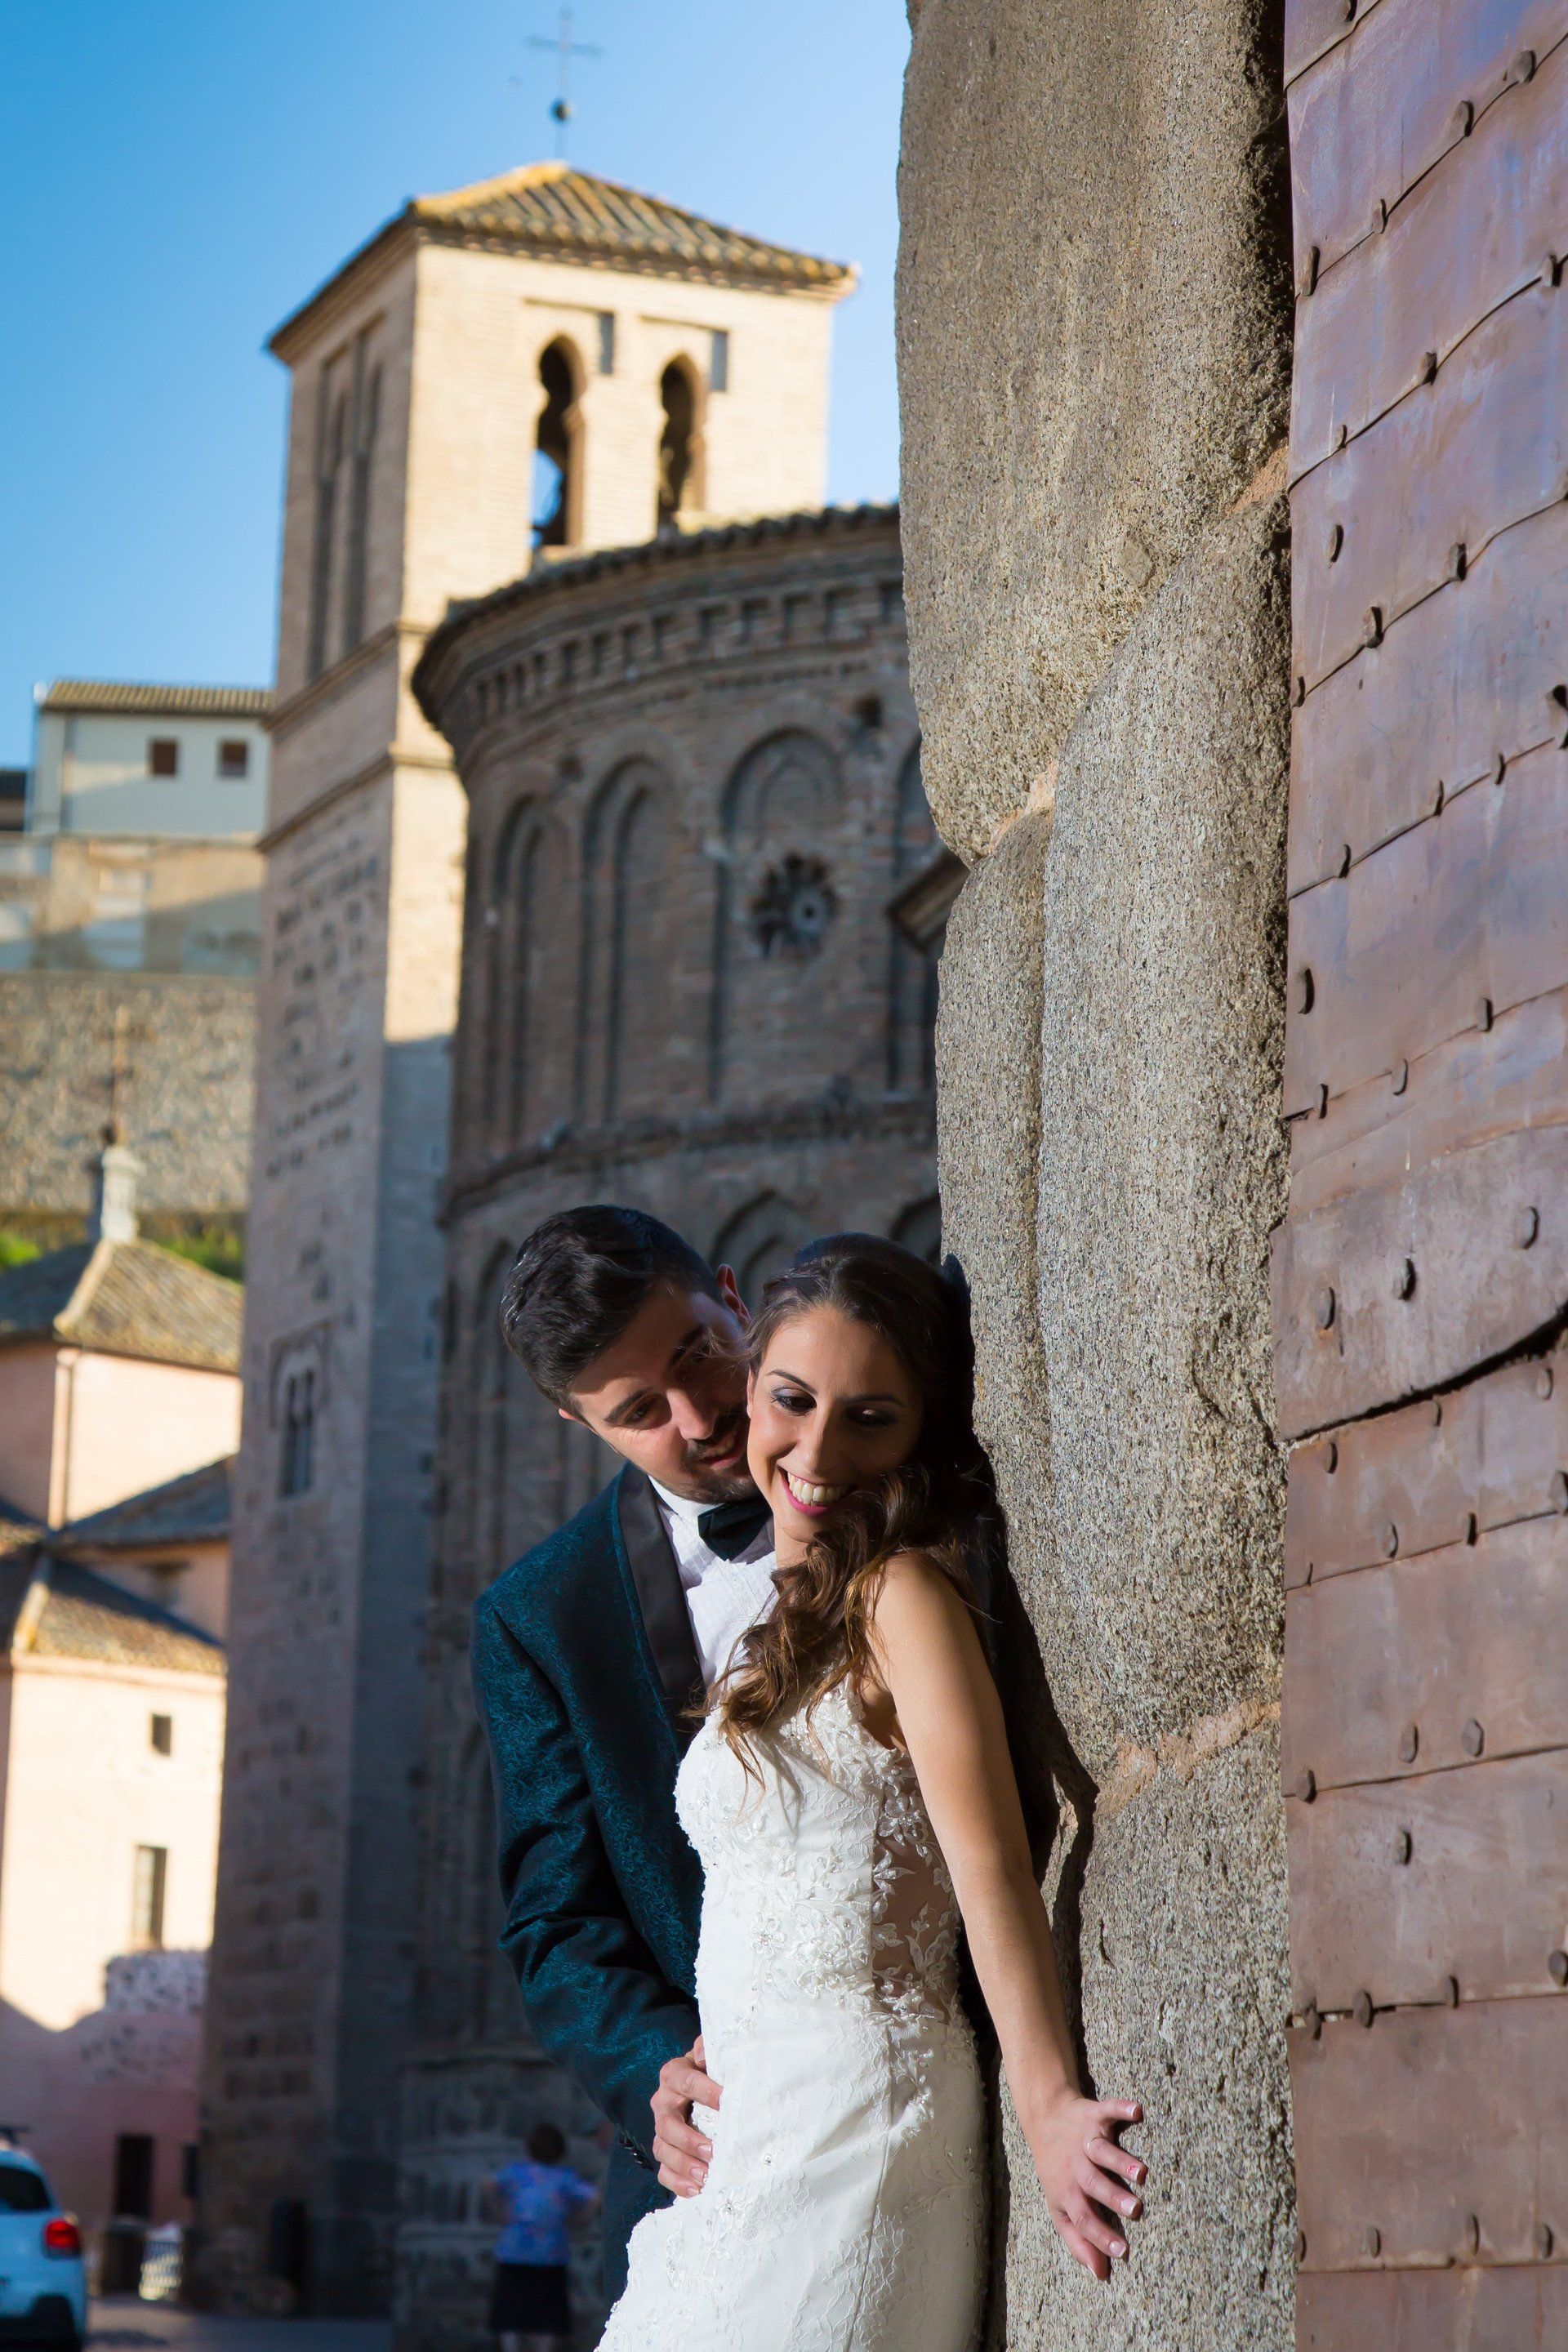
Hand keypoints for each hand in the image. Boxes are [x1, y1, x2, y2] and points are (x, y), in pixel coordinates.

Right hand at [651, 2035, 721, 2198]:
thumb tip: (707, 2053)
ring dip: (684, 2166)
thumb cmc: (713, 2069)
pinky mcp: (665, 2153)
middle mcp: (663, 2103)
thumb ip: (711, 2049)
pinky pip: (664, 2172)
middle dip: (690, 2140)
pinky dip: (678, 2183)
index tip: (727, 2102)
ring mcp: (662, 2130)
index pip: (687, 2082)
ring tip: (706, 2177)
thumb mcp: (714, 2054)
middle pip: (667, 2125)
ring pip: (663, 2150)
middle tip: (713, 2151)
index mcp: (674, 2075)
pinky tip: (698, 2191)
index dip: (707, 2093)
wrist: (703, 2085)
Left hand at [1022, 2089, 1145, 2281]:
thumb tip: (1101, 2275)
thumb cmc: (1057, 2171)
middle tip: (1137, 2210)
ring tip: (1143, 2172)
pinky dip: (1122, 2109)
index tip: (1124, 2252)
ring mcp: (1086, 2140)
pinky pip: (1109, 2110)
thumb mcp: (1060, 2207)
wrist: (1044, 2119)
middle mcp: (1076, 2166)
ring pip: (1102, 2151)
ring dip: (1121, 2161)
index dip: (1101, 2237)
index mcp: (1068, 2192)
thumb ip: (1079, 2240)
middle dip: (1114, 2197)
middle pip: (1094, 2184)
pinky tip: (1138, 2111)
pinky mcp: (1095, 2114)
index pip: (1084, 2219)